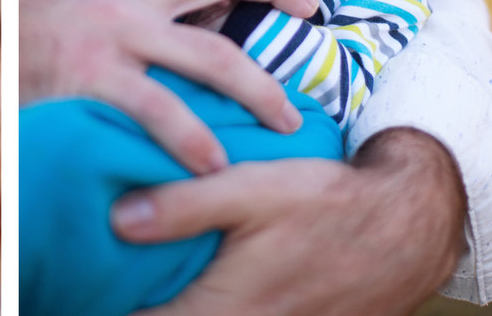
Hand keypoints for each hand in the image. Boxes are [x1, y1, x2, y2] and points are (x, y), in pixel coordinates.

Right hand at [20, 0, 318, 172]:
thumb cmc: (10, 19)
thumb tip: (158, 11)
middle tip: (316, 15)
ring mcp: (113, 29)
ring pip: (213, 52)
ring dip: (260, 87)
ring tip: (286, 118)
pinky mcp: (92, 71)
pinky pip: (160, 106)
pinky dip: (193, 137)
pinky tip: (213, 163)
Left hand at [112, 128, 465, 315]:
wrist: (406, 224)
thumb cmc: (325, 202)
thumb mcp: (251, 188)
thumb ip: (184, 205)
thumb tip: (117, 220)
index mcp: (228, 311)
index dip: (112, 307)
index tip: (85, 284)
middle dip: (140, 305)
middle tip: (110, 278)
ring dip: (176, 307)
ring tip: (147, 280)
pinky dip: (211, 308)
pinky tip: (198, 285)